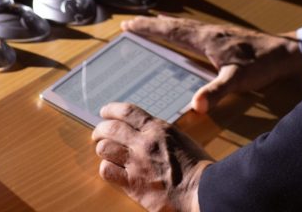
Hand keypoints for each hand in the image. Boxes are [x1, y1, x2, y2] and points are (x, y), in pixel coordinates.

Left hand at [93, 102, 211, 211]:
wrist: (203, 191)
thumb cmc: (198, 167)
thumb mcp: (179, 139)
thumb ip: (160, 134)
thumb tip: (147, 133)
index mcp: (157, 128)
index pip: (127, 111)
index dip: (111, 110)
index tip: (105, 111)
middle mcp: (144, 142)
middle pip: (111, 128)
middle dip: (100, 129)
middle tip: (98, 133)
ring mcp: (137, 163)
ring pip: (105, 148)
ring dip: (102, 148)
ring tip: (103, 151)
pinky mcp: (133, 184)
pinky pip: (107, 171)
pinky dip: (106, 169)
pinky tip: (111, 170)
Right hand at [121, 16, 301, 112]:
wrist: (286, 52)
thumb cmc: (262, 64)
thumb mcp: (238, 80)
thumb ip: (216, 92)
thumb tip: (194, 105)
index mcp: (205, 39)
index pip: (170, 31)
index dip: (148, 28)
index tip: (128, 25)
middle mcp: (207, 31)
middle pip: (172, 24)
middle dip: (149, 24)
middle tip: (129, 23)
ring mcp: (215, 32)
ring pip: (182, 24)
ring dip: (163, 24)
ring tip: (148, 23)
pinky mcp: (223, 36)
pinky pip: (192, 28)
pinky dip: (178, 27)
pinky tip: (181, 32)